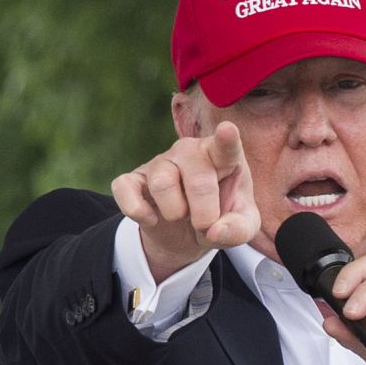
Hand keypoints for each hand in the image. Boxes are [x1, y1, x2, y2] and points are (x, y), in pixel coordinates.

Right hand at [111, 122, 259, 281]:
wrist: (187, 234)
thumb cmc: (220, 218)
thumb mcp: (241, 228)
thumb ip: (237, 230)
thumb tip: (214, 232)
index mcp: (223, 157)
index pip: (226, 146)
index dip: (226, 139)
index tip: (227, 130)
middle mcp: (191, 151)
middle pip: (198, 181)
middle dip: (204, 215)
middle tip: (205, 224)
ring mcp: (161, 162)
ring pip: (162, 184)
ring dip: (174, 212)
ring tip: (181, 215)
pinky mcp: (133, 178)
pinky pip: (125, 188)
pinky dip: (137, 211)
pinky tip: (151, 218)